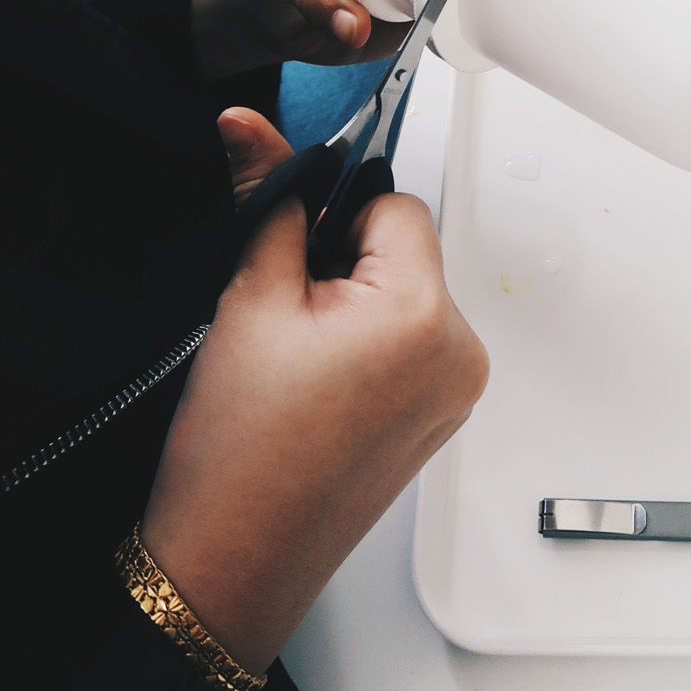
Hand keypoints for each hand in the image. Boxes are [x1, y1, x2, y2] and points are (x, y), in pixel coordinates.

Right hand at [142, 143, 487, 672]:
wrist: (232, 563)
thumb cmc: (239, 456)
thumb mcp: (247, 299)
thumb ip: (265, 196)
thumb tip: (254, 127)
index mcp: (422, 316)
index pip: (397, 202)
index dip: (335, 215)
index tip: (296, 248)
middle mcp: (459, 354)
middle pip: (407, 248)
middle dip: (345, 262)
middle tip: (288, 319)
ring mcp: (455, 393)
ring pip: (407, 294)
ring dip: (356, 304)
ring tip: (299, 362)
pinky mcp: (440, 419)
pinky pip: (412, 343)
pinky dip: (369, 346)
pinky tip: (318, 387)